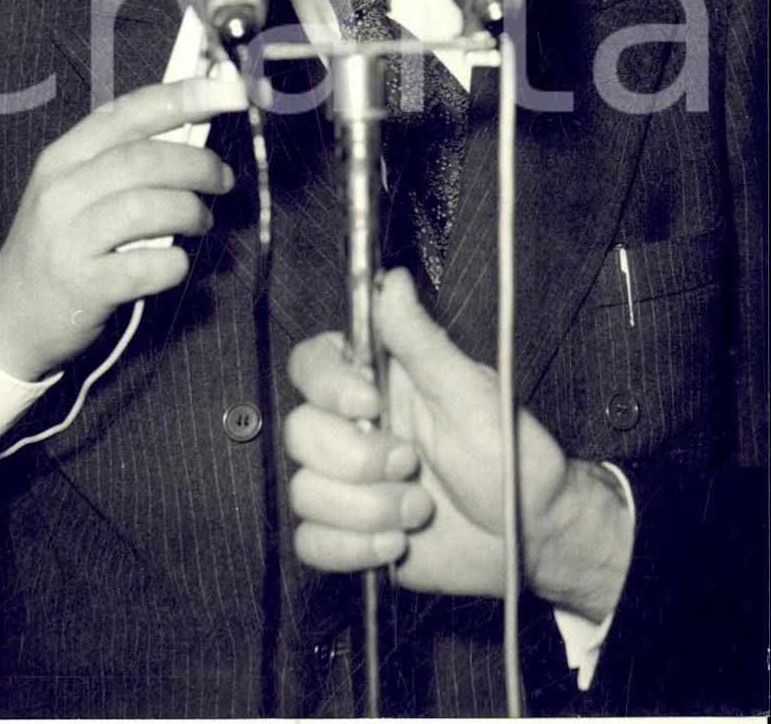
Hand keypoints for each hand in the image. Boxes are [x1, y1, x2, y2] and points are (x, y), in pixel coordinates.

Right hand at [0, 77, 239, 378]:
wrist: (10, 315)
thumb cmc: (61, 243)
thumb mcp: (75, 189)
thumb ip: (122, 160)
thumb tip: (194, 133)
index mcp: (63, 157)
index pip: (126, 114)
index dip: (181, 98)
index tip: (226, 92)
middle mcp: (61, 192)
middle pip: (144, 160)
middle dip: (198, 164)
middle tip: (223, 178)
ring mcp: (69, 239)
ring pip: (148, 207)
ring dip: (191, 211)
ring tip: (202, 222)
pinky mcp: (83, 285)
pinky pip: (147, 265)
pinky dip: (174, 263)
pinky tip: (175, 263)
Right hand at [286, 268, 632, 620]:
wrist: (529, 537)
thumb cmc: (512, 457)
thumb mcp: (470, 393)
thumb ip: (421, 340)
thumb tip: (391, 280)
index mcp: (377, 383)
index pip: (309, 365)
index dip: (326, 386)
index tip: (370, 404)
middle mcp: (353, 429)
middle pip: (300, 433)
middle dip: (359, 461)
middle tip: (413, 467)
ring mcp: (348, 484)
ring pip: (304, 492)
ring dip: (367, 510)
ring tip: (419, 512)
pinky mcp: (349, 533)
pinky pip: (310, 542)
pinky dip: (352, 549)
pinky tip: (395, 546)